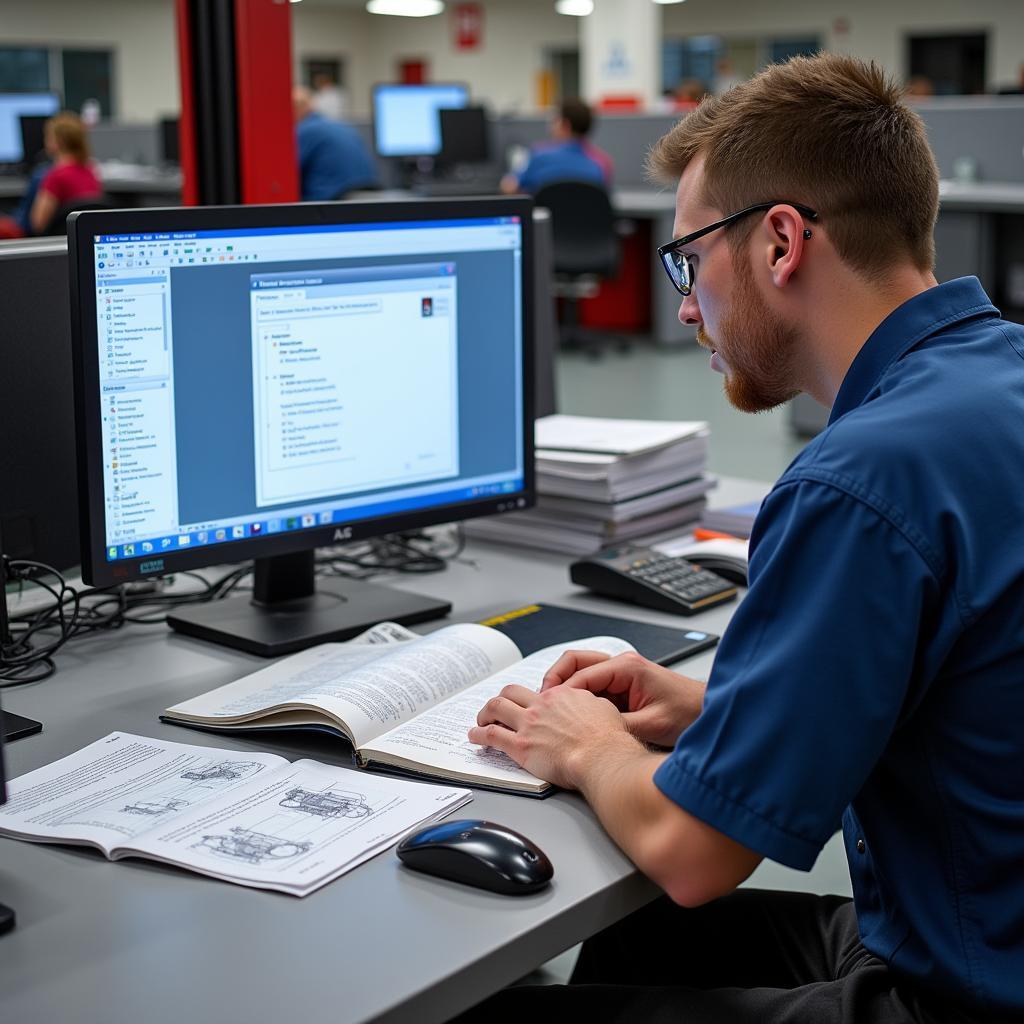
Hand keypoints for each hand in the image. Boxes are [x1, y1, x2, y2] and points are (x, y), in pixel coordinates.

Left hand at [468, 683, 635, 789]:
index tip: (527, 707)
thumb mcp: (603, 709)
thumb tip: (589, 706)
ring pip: (496, 708)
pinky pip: (492, 736)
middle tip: (496, 708)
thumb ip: (590, 705)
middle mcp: (541, 706)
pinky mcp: (521, 746)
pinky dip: (479, 735)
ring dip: (484, 713)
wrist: (601, 757)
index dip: (529, 700)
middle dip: (500, 699)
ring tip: (480, 721)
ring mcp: (529, 725)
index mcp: (560, 696)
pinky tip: (474, 737)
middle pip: (510, 692)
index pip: (538, 692)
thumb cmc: (607, 739)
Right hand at [541, 650, 704, 747]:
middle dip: (555, 681)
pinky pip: (593, 687)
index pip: (581, 674)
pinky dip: (580, 698)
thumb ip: (618, 726)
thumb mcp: (651, 725)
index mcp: (627, 667)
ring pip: (581, 674)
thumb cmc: (689, 712)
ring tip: (553, 709)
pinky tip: (574, 714)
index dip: (561, 693)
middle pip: (575, 663)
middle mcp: (622, 665)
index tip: (547, 708)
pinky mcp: (624, 686)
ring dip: (566, 689)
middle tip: (542, 702)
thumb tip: (590, 733)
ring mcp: (622, 674)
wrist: (709, 711)